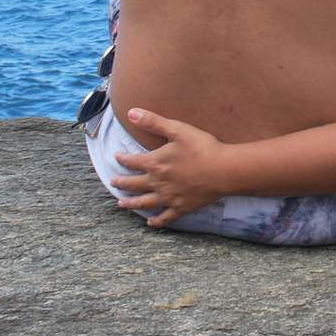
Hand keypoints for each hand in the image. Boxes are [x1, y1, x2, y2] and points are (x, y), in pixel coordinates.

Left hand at [110, 108, 227, 227]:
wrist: (223, 170)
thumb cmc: (202, 147)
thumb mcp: (177, 129)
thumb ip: (153, 122)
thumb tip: (131, 112)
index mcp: (155, 163)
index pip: (132, 161)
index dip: (122, 158)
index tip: (116, 157)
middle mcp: (157, 182)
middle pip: (133, 184)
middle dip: (121, 183)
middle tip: (113, 182)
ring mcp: (168, 197)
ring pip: (144, 203)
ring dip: (130, 203)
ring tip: (121, 204)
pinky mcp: (180, 208)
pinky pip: (165, 218)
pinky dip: (156, 221)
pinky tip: (150, 223)